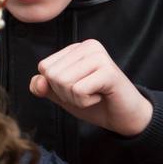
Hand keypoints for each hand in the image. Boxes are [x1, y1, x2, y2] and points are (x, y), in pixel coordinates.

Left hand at [30, 40, 152, 137]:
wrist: (124, 117)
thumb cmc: (95, 103)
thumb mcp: (63, 95)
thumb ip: (45, 87)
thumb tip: (37, 83)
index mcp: (75, 48)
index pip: (44, 67)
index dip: (55, 86)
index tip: (77, 87)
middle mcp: (88, 46)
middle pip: (52, 75)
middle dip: (65, 93)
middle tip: (87, 93)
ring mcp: (99, 56)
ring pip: (63, 82)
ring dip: (76, 98)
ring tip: (94, 94)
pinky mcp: (108, 71)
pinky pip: (78, 91)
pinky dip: (85, 102)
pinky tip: (101, 96)